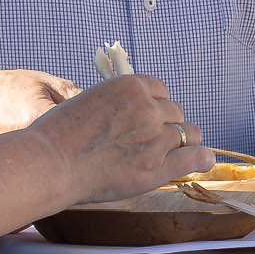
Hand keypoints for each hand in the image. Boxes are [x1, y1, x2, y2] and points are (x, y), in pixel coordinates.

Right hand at [28, 73, 213, 207]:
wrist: (50, 162)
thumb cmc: (58, 133)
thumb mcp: (89, 99)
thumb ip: (117, 103)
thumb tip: (129, 110)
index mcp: (131, 86)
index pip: (160, 90)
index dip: (156, 105)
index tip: (149, 117)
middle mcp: (148, 108)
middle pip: (175, 112)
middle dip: (166, 124)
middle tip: (151, 140)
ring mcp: (155, 137)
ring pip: (187, 133)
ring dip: (182, 141)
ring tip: (175, 152)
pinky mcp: (157, 167)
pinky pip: (193, 157)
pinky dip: (202, 158)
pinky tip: (204, 160)